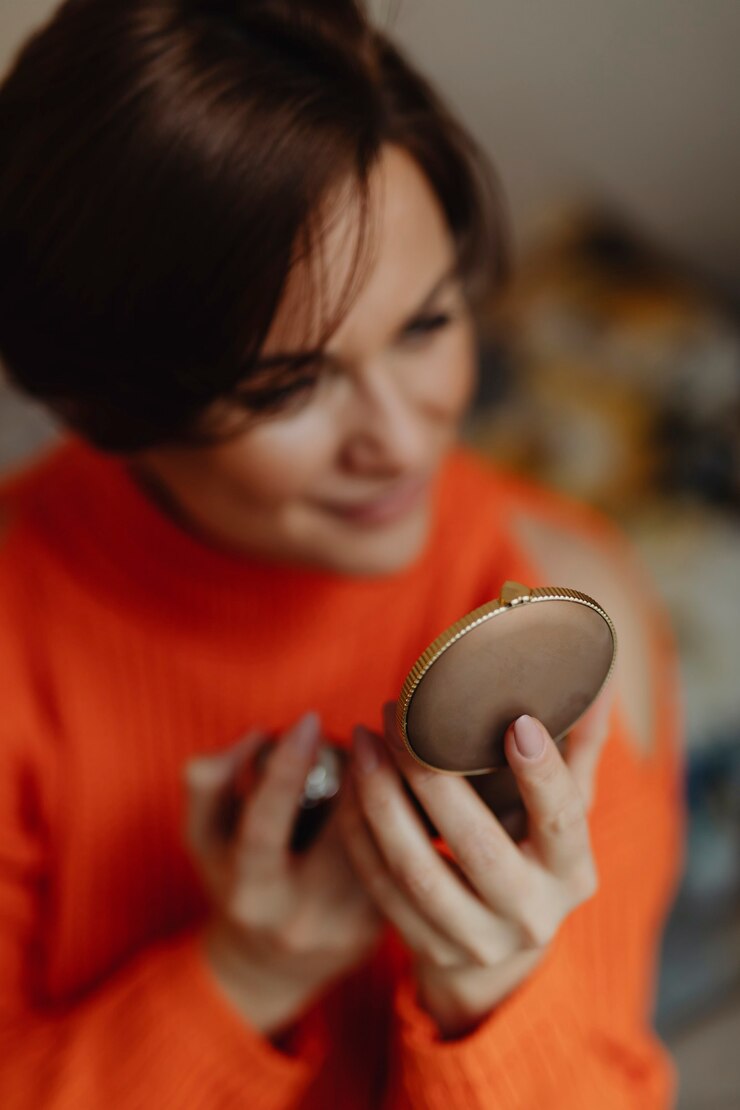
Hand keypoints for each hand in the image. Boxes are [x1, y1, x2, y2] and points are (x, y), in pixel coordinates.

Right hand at [184, 712, 383, 1036]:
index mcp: (251, 892)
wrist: (272, 967)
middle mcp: (302, 916)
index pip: (265, 824)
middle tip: (366, 730)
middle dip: (358, 769)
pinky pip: (404, 857)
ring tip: (389, 752)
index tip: (308, 718)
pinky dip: (407, 816)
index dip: (286, 768)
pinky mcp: (385, 926)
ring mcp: (349, 927)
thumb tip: (258, 735)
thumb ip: (209, 780)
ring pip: (382, 840)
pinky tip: (410, 786)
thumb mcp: (205, 835)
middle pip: (342, 827)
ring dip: (390, 788)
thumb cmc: (234, 880)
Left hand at [339, 703, 603, 1037]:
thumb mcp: (568, 810)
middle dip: (432, 775)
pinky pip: (381, 887)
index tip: (517, 721)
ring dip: (382, 799)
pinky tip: (352, 781)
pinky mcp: (428, 949)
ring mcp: (477, 939)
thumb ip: (581, 746)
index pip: (563, 821)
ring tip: (365, 740)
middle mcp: (530, 914)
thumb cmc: (537, 852)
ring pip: (417, 870)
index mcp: (572, 873)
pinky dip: (360, 831)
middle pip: (476, 845)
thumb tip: (601, 677)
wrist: (503, 952)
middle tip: (400, 713)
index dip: (542, 775)